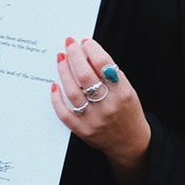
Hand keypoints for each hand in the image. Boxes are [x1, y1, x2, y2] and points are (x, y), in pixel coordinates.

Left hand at [51, 37, 150, 184]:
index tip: (85, 42)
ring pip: (72, 91)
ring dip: (64, 71)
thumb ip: (110, 73)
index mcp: (122, 93)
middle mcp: (108, 106)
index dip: (92, 49)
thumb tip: (87, 51)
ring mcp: (94, 120)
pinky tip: (54, 85)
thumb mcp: (127, 89)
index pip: (104, 65)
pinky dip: (57, 98)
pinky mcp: (83, 131)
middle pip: (85, 76)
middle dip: (75, 55)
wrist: (131, 143)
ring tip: (60, 57)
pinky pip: (64, 113)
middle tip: (69, 43)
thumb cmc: (127, 110)